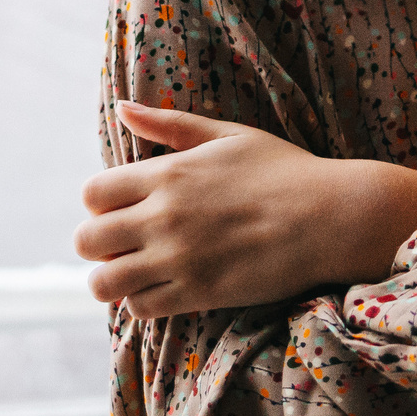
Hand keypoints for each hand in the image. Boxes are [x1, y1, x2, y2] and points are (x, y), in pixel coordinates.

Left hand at [75, 102, 416, 317]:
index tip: (121, 208)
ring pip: (105, 282)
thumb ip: (170, 124)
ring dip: (113, 278)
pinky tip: (164, 288)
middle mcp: (164, 217)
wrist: (329, 216)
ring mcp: (179, 259)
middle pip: (87, 241)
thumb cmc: (283, 169)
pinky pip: (142, 308)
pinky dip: (144, 301)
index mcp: (169, 173)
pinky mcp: (198, 293)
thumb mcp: (227, 134)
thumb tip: (122, 107)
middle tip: (123, 243)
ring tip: (135, 272)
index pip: (92, 194)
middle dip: (97, 244)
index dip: (99, 204)